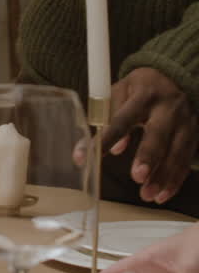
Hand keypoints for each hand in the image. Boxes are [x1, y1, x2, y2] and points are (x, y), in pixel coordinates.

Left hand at [102, 67, 198, 203]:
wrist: (177, 77)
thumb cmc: (142, 87)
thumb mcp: (122, 90)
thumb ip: (112, 115)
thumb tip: (114, 148)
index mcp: (143, 95)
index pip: (121, 119)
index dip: (104, 138)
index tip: (85, 156)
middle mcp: (167, 108)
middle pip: (158, 134)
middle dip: (149, 156)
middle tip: (137, 176)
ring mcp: (185, 122)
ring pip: (176, 152)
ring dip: (163, 177)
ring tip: (147, 195)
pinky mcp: (194, 135)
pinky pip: (186, 161)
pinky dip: (175, 180)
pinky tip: (162, 195)